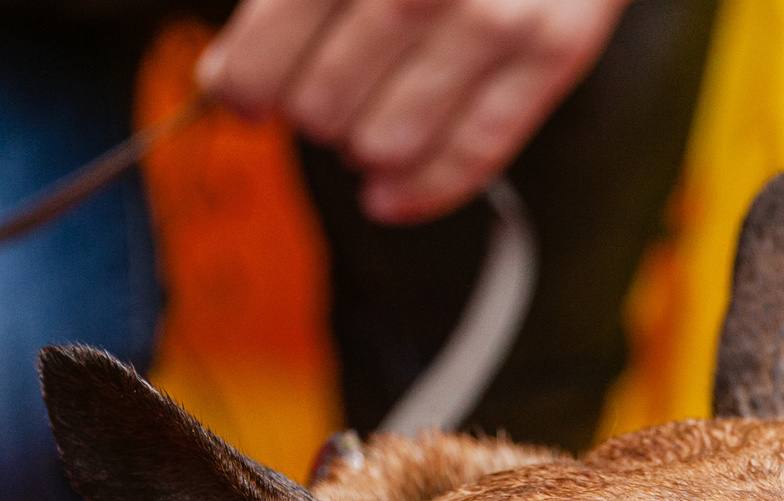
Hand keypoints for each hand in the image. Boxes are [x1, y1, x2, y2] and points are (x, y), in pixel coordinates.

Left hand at [200, 0, 632, 223]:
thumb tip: (229, 76)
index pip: (264, 61)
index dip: (244, 90)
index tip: (246, 93)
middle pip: (320, 110)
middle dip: (311, 112)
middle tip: (322, 94)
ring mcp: (493, 19)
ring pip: (385, 144)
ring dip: (364, 146)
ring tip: (366, 124)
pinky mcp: (554, 49)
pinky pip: (473, 154)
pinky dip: (421, 191)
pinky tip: (386, 198)